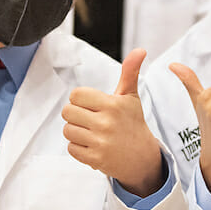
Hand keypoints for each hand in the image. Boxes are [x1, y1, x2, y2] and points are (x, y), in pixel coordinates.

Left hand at [62, 49, 163, 196]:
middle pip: (68, 112)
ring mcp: (100, 142)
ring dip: (75, 131)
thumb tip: (140, 50)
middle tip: (89, 119)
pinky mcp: (95, 159)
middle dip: (75, 115)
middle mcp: (106, 123)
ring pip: (68, 130)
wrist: (142, 157)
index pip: (76, 95)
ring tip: (90, 132)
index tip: (91, 105)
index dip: (80, 99)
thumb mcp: (130, 97)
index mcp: (112, 105)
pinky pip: (71, 148)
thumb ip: (130, 72)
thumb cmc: (132, 123)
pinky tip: (91, 145)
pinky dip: (78, 147)